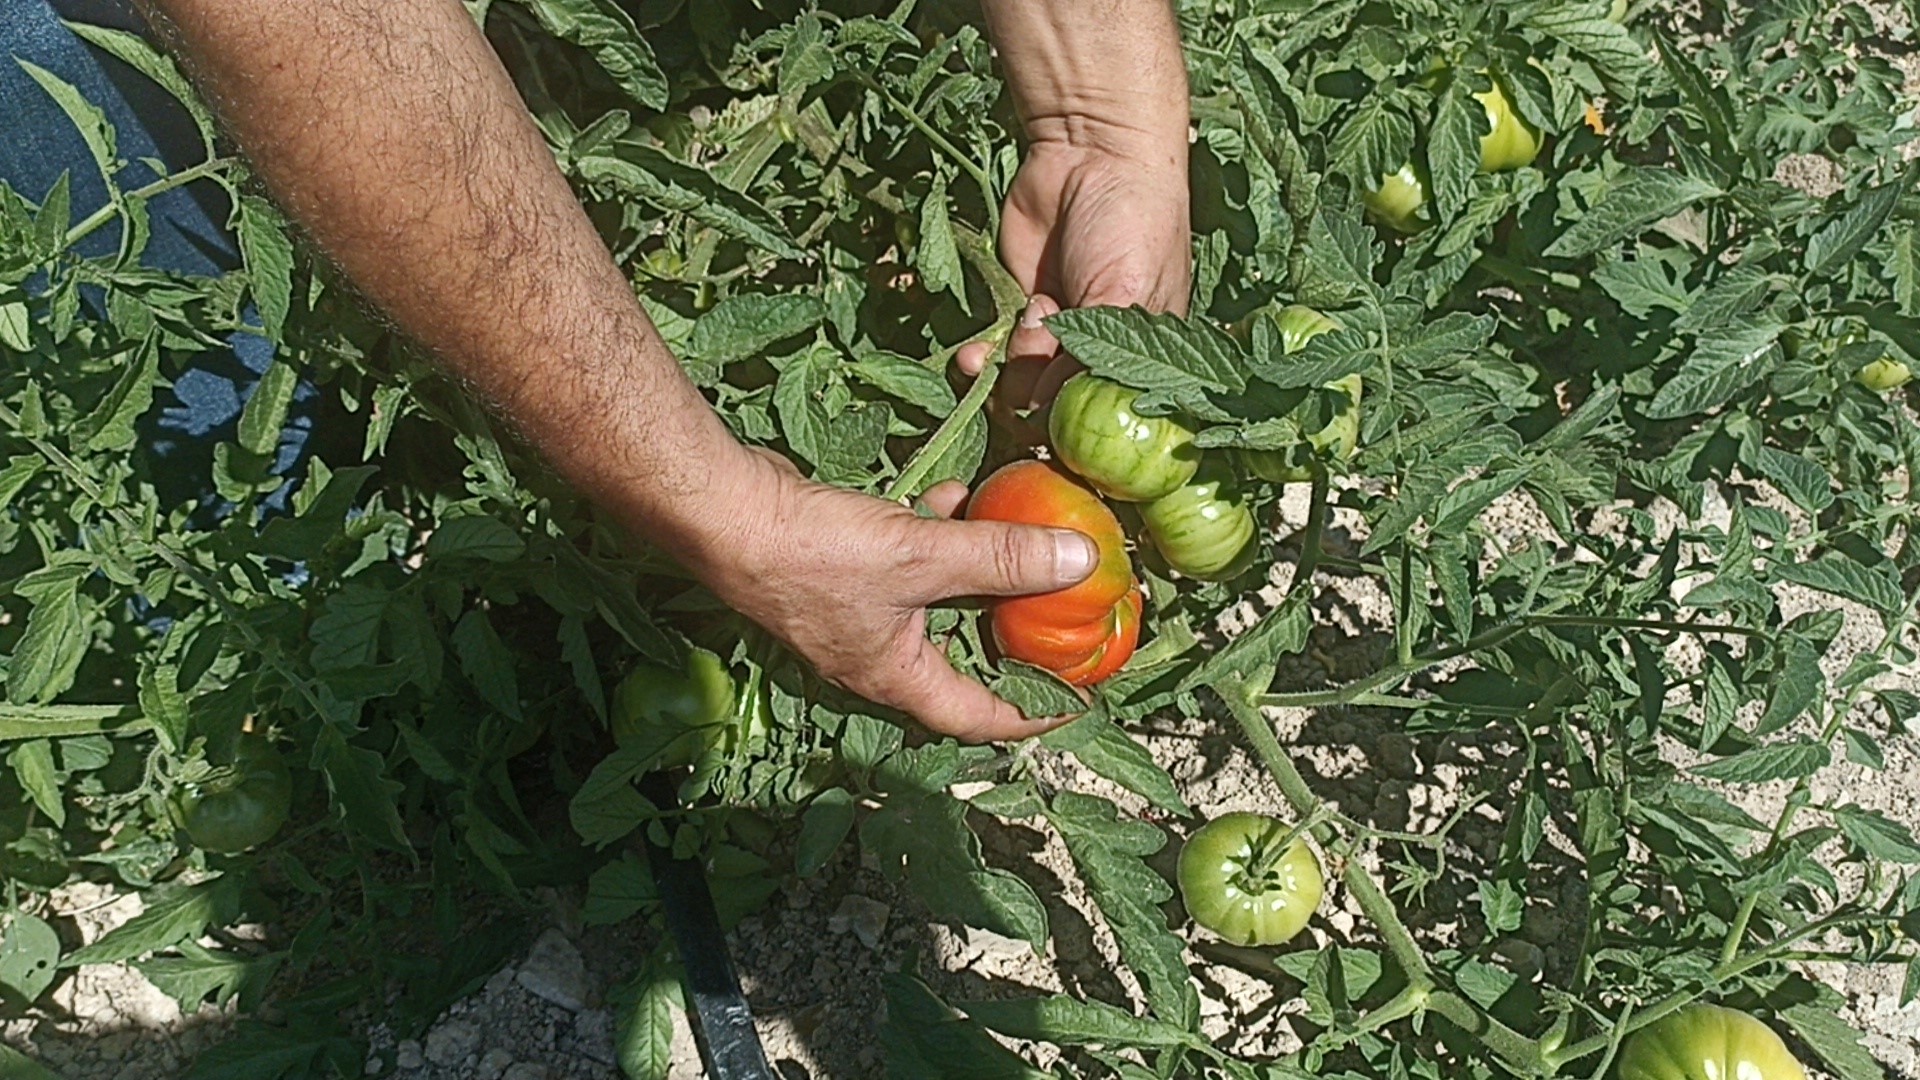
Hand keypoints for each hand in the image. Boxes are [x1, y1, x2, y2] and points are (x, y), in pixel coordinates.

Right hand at [672, 449, 1099, 741]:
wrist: (724, 514)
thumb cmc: (813, 554)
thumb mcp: (922, 556)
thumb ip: (1003, 557)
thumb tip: (1080, 560)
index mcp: (896, 677)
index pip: (978, 717)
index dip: (1033, 714)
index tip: (1079, 700)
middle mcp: (874, 657)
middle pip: (961, 661)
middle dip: (1011, 638)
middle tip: (1061, 622)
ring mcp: (853, 615)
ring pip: (934, 605)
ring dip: (976, 577)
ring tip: (1023, 552)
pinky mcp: (838, 572)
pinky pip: (905, 565)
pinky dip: (934, 537)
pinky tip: (955, 496)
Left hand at [957, 134, 1192, 428]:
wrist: (1089, 153)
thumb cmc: (1133, 225)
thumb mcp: (1126, 298)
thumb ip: (1090, 363)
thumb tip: (1049, 419)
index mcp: (1145, 365)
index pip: (1107, 428)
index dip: (1076, 439)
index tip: (1054, 432)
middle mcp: (1099, 359)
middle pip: (1055, 417)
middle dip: (1034, 397)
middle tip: (1041, 350)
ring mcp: (1056, 338)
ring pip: (1018, 391)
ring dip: (1009, 371)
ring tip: (1031, 316)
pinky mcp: (1018, 313)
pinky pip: (993, 359)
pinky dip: (980, 363)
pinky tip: (974, 354)